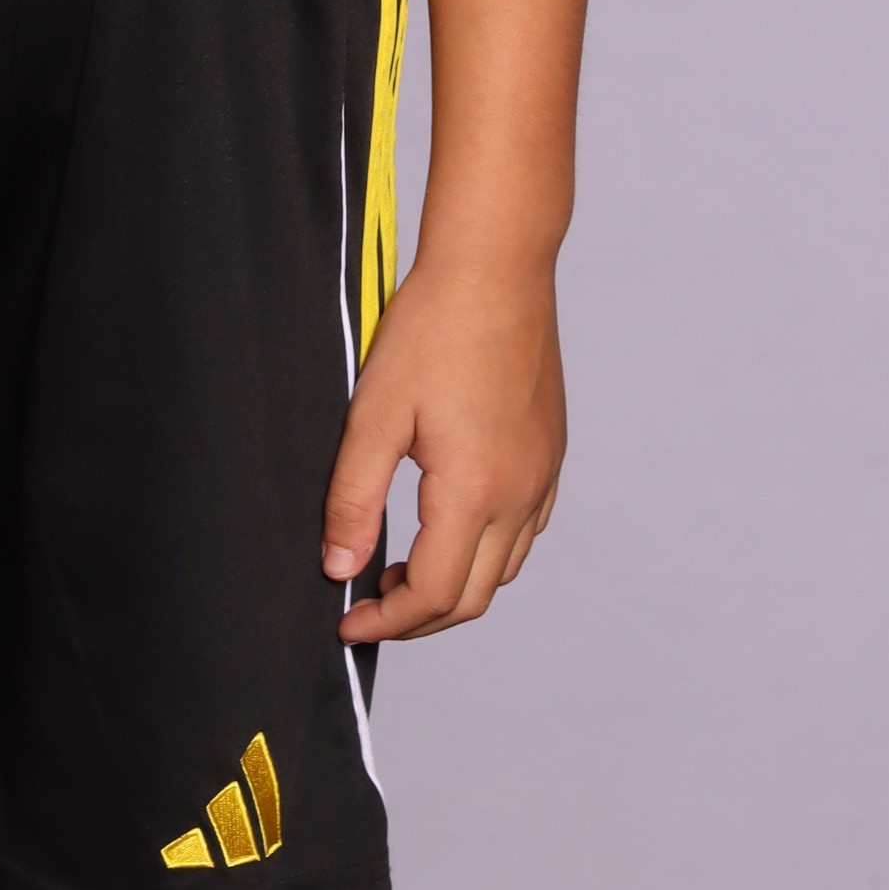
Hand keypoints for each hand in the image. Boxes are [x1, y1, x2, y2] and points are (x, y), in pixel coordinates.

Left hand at [320, 251, 565, 642]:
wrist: (496, 267)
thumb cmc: (432, 329)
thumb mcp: (374, 414)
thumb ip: (354, 498)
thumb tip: (339, 568)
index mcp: (475, 492)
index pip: (434, 595)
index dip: (386, 623)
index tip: (347, 621)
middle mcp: (521, 494)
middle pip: (475, 597)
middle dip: (418, 618)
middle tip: (368, 606)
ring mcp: (543, 474)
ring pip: (506, 569)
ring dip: (454, 587)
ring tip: (400, 569)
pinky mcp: (550, 452)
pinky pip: (527, 530)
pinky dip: (488, 552)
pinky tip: (449, 526)